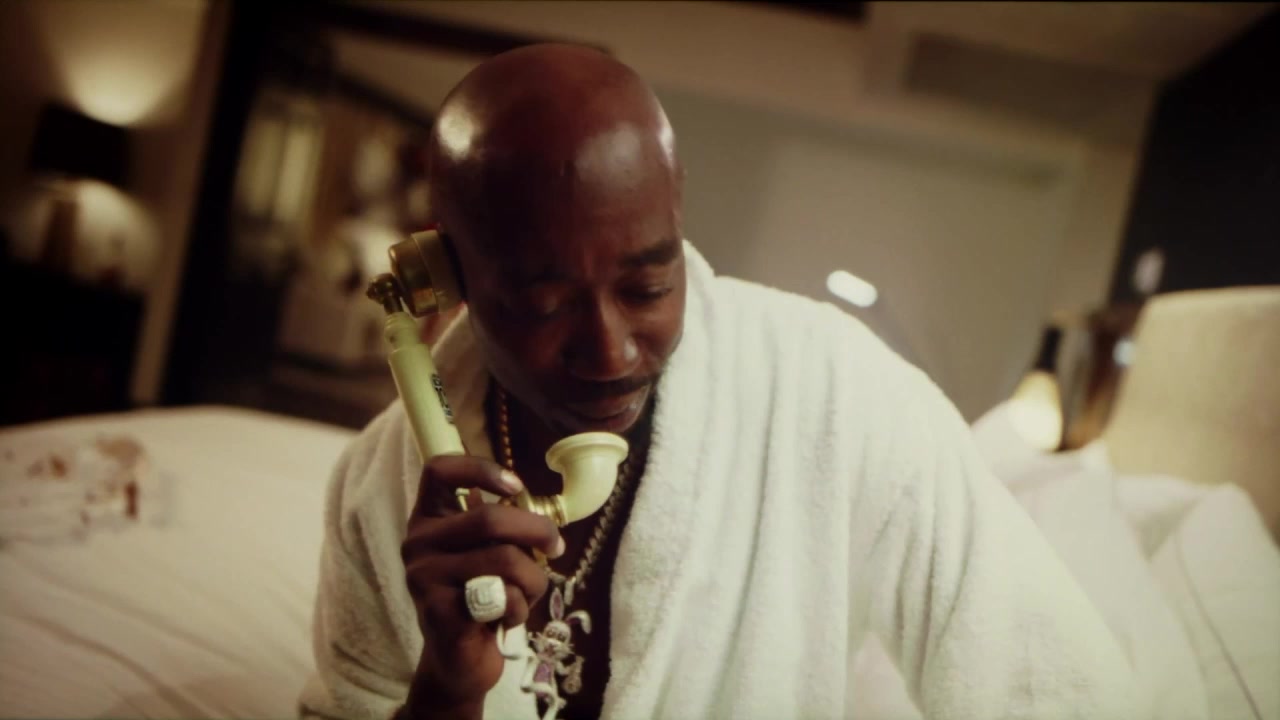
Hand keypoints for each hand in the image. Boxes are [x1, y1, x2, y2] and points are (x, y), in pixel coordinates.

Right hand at [401, 455, 563, 714]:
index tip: (516, 486)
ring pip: (504, 559)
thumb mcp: (487, 553)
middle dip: (537, 530)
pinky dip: (519, 608)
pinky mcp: (438, 611)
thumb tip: (542, 505)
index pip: (439, 470)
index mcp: (428, 519)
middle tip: (556, 547)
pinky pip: (502, 597)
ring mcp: (423, 577)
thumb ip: (501, 525)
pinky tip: (505, 619)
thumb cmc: (481, 596)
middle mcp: (418, 543)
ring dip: (533, 579)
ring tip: (526, 594)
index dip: (480, 468)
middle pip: (489, 517)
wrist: (459, 659)